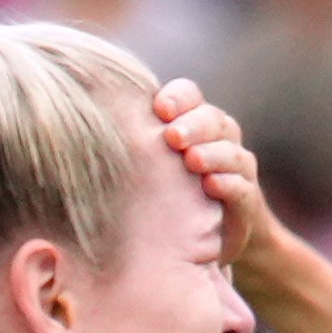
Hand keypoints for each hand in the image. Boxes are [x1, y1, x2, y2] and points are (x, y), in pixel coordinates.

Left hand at [149, 78, 291, 278]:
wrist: (211, 237)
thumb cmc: (168, 192)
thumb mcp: (149, 164)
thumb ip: (134, 143)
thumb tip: (85, 126)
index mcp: (194, 121)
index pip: (190, 95)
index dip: (177, 98)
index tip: (159, 110)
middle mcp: (220, 138)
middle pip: (212, 120)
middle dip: (193, 125)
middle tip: (172, 137)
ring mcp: (236, 168)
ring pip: (230, 151)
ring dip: (211, 154)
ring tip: (191, 160)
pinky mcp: (246, 201)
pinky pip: (242, 187)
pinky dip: (228, 184)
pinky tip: (211, 185)